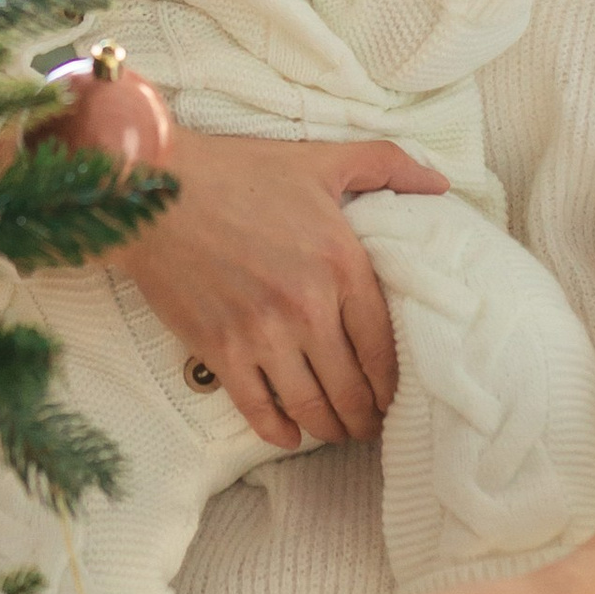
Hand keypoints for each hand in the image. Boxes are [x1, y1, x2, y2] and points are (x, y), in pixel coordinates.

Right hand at [108, 127, 448, 447]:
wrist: (155, 189)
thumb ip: (388, 165)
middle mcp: (308, 306)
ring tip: (336, 432)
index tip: (395, 396)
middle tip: (370, 427)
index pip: (383, 346)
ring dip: (329, 429)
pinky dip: (277, 430)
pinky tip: (287, 434)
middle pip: (351, 387)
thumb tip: (440, 184)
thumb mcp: (321, 159)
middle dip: (365, 417)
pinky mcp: (219, 349)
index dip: (393, 383)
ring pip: (310, 405)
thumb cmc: (238, 171)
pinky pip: (257, 408)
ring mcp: (262, 333)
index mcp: (342, 263)